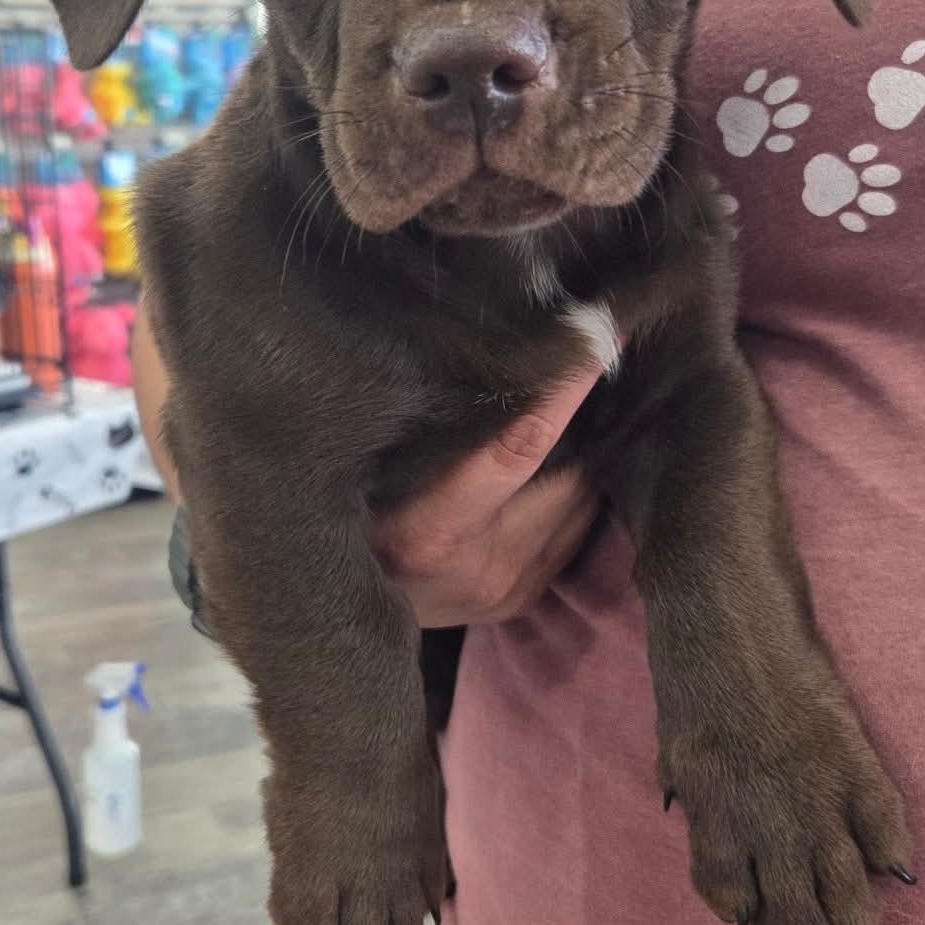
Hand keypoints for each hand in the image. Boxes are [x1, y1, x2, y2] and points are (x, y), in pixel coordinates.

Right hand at [133, 299, 601, 630]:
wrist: (317, 603)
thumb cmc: (331, 496)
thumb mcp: (351, 458)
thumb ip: (401, 411)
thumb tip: (455, 321)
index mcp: (419, 534)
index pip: (515, 451)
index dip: (562, 391)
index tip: (597, 331)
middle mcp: (466, 570)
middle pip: (564, 474)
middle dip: (590, 412)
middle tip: (607, 337)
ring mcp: (499, 591)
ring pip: (580, 498)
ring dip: (593, 444)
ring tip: (589, 381)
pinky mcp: (519, 600)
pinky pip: (578, 529)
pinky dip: (584, 482)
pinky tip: (574, 443)